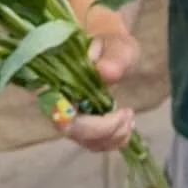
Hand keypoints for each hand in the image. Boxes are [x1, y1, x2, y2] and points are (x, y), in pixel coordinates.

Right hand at [58, 12, 139, 153]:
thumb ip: (113, 56)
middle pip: (74, 133)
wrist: (108, 49)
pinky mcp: (83, 126)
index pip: (61, 115)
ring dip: (112, 136)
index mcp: (58, 84)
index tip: (117, 111)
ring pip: (86, 141)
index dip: (87, 124)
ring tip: (129, 117)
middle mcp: (59, 105)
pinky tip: (127, 124)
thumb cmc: (109, 45)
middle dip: (105, 130)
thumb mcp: (116, 45)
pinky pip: (96, 143)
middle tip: (128, 114)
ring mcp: (70, 118)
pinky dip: (115, 139)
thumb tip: (106, 72)